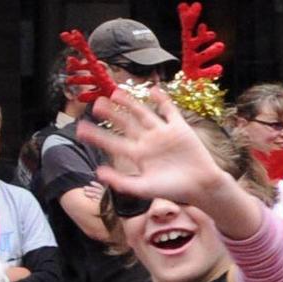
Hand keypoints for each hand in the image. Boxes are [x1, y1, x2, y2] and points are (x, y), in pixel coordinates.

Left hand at [92, 92, 235, 213]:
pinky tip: (153, 90)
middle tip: (95, 103)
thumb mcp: (144, 189)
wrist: (202, 186)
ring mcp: (163, 133)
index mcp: (138, 156)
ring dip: (130, 103)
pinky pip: (169, 111)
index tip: (80, 129)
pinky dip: (162, 100)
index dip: (97, 136)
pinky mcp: (179, 128)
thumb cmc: (174, 190)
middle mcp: (148, 142)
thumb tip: (98, 172)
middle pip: (126, 124)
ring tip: (116, 92)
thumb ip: (121, 182)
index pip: (113, 143)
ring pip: (143, 114)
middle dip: (111, 114)